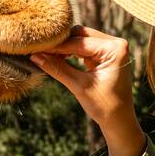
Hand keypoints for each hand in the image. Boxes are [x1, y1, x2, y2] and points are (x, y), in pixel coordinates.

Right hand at [30, 25, 144, 155]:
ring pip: (81, 39)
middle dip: (60, 43)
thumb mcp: (79, 86)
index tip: (36, 47)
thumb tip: (35, 56)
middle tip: (39, 49)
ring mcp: (111, 48)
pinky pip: (84, 48)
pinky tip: (56, 58)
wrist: (119, 121)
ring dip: (64, 48)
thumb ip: (57, 68)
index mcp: (115, 49)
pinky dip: (70, 53)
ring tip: (45, 55)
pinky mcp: (105, 55)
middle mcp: (116, 43)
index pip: (79, 42)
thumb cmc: (105, 106)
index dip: (56, 46)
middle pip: (80, 35)